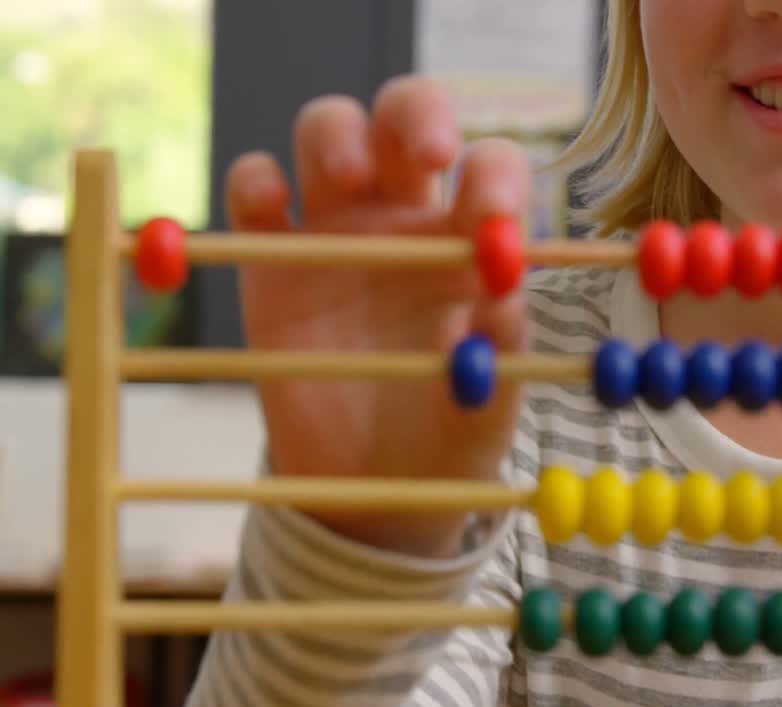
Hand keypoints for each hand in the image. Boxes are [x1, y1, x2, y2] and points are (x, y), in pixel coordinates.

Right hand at [224, 75, 531, 557]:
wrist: (369, 490)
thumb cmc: (445, 436)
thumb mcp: (484, 413)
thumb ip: (497, 363)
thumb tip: (501, 309)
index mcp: (471, 240)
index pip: (491, 170)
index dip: (495, 178)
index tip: (493, 219)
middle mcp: (406, 216)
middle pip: (408, 118)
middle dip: (417, 116)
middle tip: (428, 154)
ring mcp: (336, 228)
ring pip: (330, 130)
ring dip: (336, 134)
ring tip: (345, 176)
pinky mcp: (271, 257)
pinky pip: (255, 190)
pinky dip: (256, 180)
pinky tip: (269, 207)